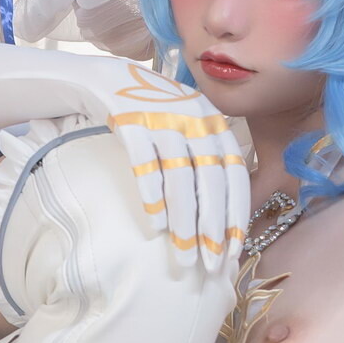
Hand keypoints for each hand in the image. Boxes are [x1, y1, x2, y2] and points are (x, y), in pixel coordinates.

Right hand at [101, 63, 249, 274]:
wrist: (106, 78)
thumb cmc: (153, 113)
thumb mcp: (188, 127)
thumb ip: (207, 160)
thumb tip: (221, 217)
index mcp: (215, 122)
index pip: (235, 174)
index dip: (237, 213)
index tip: (235, 250)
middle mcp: (195, 118)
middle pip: (211, 181)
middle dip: (213, 227)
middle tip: (211, 264)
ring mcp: (164, 119)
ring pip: (180, 180)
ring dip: (184, 223)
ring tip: (182, 257)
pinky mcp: (132, 122)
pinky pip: (146, 167)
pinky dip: (153, 198)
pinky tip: (156, 227)